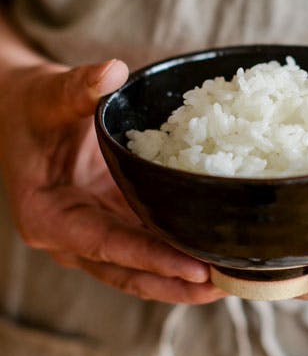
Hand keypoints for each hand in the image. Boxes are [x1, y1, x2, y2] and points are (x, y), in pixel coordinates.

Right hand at [0, 60, 224, 303]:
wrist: (28, 113)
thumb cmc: (33, 108)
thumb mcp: (48, 97)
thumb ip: (77, 88)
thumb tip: (112, 71)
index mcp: (50, 217)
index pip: (106, 246)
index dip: (151, 259)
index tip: (194, 269)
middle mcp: (73, 235)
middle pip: (128, 271)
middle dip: (175, 283)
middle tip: (225, 284)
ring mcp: (96, 231)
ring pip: (140, 267)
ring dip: (181, 277)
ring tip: (230, 279)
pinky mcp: (114, 219)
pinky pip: (147, 244)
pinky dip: (176, 252)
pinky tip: (211, 252)